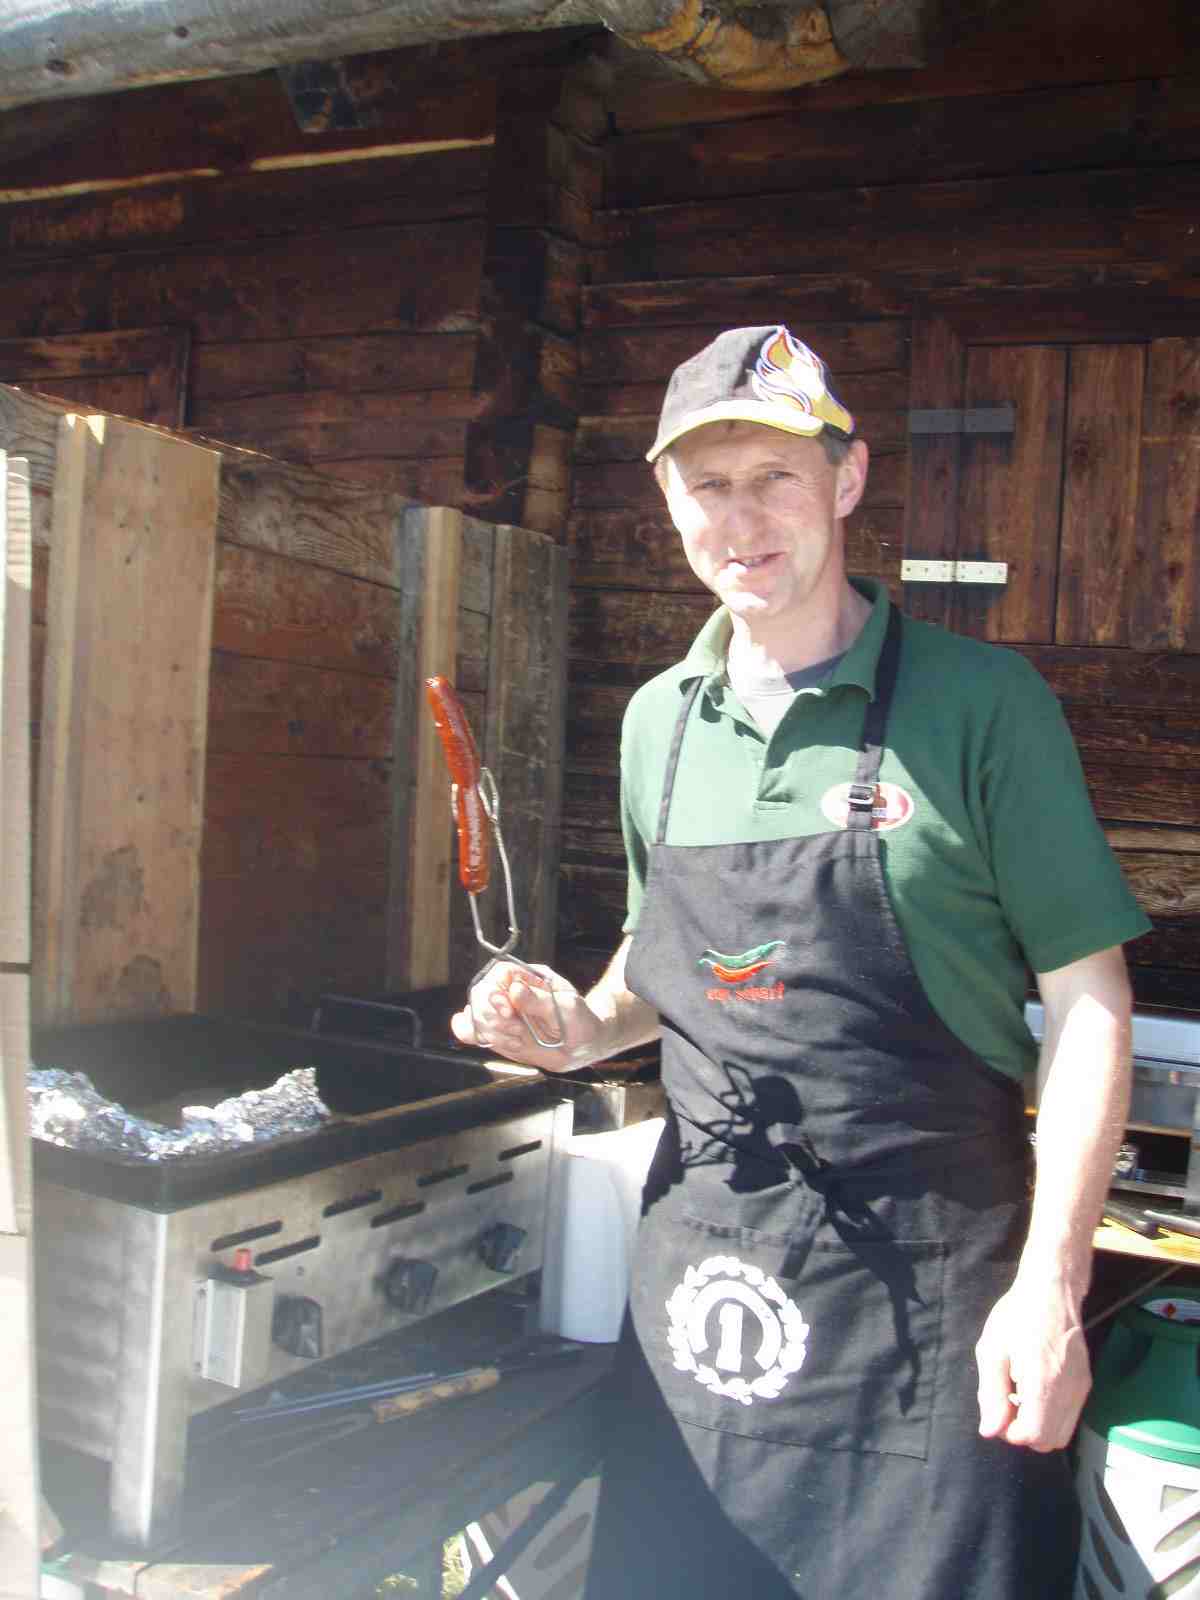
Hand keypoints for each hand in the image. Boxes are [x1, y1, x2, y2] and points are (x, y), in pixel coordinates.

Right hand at [450, 961, 603, 1072]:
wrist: (582, 1046)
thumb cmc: (579, 1021)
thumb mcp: (568, 1008)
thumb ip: (540, 1001)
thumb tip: (515, 989)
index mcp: (530, 978)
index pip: (500, 973)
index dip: (497, 990)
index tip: (508, 1011)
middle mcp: (512, 993)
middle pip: (482, 993)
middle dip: (493, 1015)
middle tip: (516, 1030)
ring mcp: (503, 1013)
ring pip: (477, 1014)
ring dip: (492, 1030)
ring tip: (518, 1040)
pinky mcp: (498, 1032)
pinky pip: (473, 1030)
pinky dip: (470, 1032)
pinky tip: (479, 1037)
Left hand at [975, 1280, 1091, 1450]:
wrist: (1051, 1291)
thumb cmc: (1016, 1317)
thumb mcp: (992, 1351)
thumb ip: (991, 1394)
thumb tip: (990, 1431)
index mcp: (1043, 1382)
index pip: (1033, 1435)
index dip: (1010, 1431)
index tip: (998, 1410)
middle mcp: (1069, 1391)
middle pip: (1048, 1441)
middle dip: (1024, 1432)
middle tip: (1007, 1403)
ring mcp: (1082, 1388)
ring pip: (1062, 1433)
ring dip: (1039, 1426)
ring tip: (1020, 1395)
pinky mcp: (1086, 1383)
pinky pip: (1070, 1417)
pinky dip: (1051, 1415)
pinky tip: (1035, 1389)